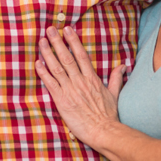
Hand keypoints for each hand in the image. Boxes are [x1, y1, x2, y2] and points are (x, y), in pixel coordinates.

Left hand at [35, 26, 124, 146]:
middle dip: (57, 42)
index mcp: (92, 78)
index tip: (67, 29)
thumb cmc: (108, 115)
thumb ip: (117, 78)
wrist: (103, 131)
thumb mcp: (114, 94)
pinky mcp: (62, 101)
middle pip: (67, 57)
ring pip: (57, 67)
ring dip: (48, 53)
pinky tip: (37, 63)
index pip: (81, 55)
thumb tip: (123, 65)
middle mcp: (80, 81)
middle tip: (50, 29)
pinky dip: (43, 73)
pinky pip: (50, 84)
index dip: (73, 41)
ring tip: (42, 41)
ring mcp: (70, 90)